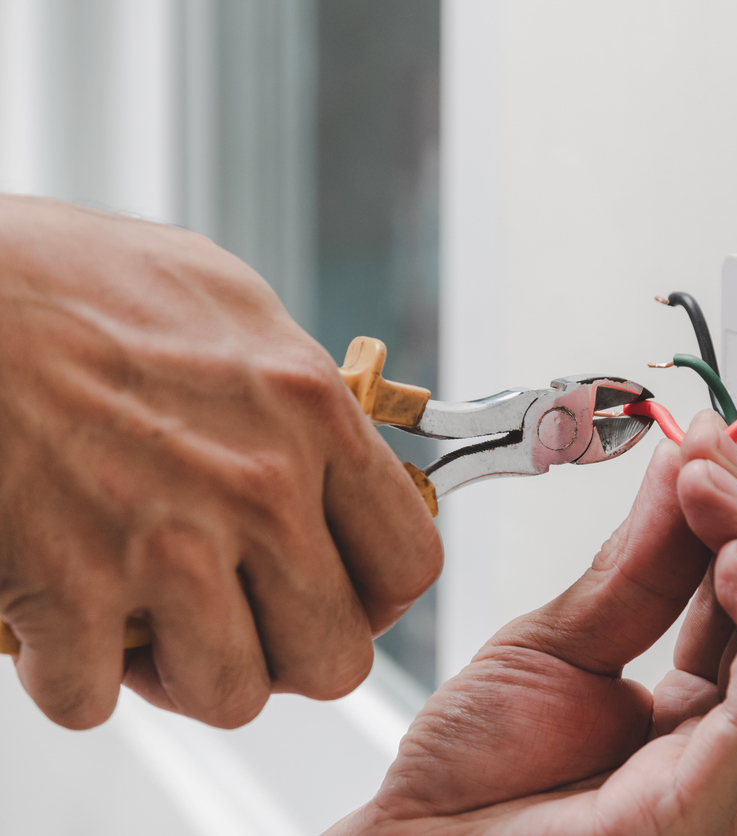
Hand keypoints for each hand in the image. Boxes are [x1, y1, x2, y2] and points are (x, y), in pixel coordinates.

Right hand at [0, 196, 440, 728]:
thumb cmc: (71, 282)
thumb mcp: (230, 308)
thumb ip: (296, 393)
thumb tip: (336, 444)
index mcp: (312, 413)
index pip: (409, 563)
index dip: (377, 597)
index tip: (342, 591)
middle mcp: (259, 486)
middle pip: (336, 656)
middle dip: (288, 652)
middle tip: (245, 619)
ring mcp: (168, 546)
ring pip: (232, 697)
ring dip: (190, 674)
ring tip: (155, 622)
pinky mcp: (66, 590)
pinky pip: (94, 699)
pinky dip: (75, 674)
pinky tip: (63, 617)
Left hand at [329, 411, 736, 834]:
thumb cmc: (472, 779)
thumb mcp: (560, 640)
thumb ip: (635, 566)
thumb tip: (685, 471)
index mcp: (693, 718)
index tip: (706, 449)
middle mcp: (724, 751)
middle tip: (710, 458)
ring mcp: (727, 784)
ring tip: (712, 489)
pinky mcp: (707, 809)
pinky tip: (734, 562)